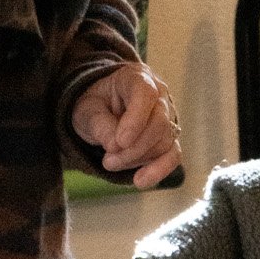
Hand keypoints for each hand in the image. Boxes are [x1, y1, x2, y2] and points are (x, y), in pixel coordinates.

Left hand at [70, 65, 180, 189]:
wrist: (101, 111)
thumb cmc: (95, 104)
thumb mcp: (86, 109)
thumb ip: (99, 124)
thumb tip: (115, 145)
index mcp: (137, 77)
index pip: (145, 94)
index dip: (135, 119)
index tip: (119, 142)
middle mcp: (159, 94)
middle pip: (159, 122)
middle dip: (134, 147)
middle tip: (108, 160)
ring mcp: (168, 116)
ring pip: (164, 141)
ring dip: (138, 159)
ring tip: (110, 164)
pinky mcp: (169, 138)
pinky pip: (173, 155)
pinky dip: (159, 170)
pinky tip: (141, 181)